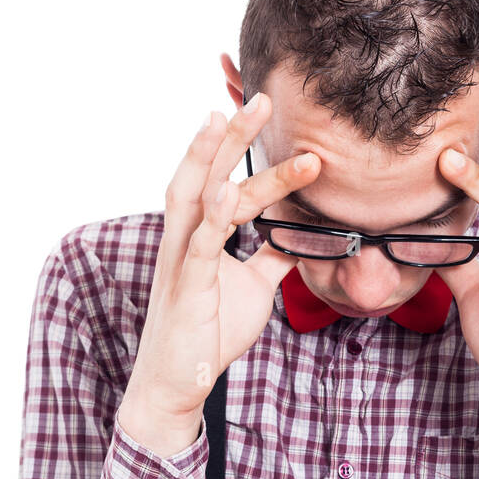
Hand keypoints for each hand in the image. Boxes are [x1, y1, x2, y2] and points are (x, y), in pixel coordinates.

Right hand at [119, 93, 320, 446]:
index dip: (253, 153)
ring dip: (212, 157)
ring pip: (193, 195)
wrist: (181, 381)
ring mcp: (182, 259)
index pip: (230, 182)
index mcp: (203, 234)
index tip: (280, 120)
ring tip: (229, 120)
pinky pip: (198, 245)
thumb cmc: (211, 332)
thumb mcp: (254, 288)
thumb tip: (297, 236)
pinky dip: (212, 216)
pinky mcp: (186, 287)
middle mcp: (186, 236)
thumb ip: (271, 258)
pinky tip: (225, 192)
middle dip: (232, 135)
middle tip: (262, 97)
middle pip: (206, 172)